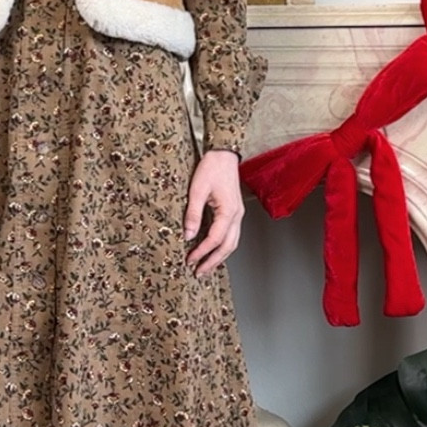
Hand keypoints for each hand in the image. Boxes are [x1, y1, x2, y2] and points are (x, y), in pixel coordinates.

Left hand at [184, 149, 243, 277]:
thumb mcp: (197, 190)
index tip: (190, 260)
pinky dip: (223, 247)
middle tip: (199, 273)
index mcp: (229, 211)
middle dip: (213, 261)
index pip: (215, 239)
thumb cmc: (211, 167)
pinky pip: (231, 235)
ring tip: (206, 267)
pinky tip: (213, 251)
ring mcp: (238, 214)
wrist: (223, 154)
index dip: (202, 252)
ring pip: (232, 243)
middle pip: (228, 246)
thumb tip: (188, 235)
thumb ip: (193, 214)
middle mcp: (237, 215)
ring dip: (219, 257)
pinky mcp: (234, 212)